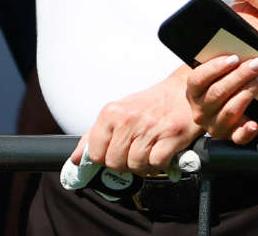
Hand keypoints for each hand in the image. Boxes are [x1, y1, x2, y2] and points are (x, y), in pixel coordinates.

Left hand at [70, 70, 202, 174]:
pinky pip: (156, 164)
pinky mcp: (171, 135)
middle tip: (134, 152)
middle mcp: (129, 118)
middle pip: (114, 162)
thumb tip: (75, 158)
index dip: (105, 158)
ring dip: (143, 165)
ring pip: (135, 165)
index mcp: (112, 112)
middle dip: (124, 163)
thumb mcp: (119, 113)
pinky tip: (161, 152)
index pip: (95, 153)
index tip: (114, 153)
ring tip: (149, 152)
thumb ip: (95, 135)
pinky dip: (159, 164)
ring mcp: (150, 127)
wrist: (182, 91)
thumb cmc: (150, 104)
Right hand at [186, 54, 257, 144]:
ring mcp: (215, 126)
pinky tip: (255, 123)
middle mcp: (200, 111)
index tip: (234, 58)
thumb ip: (226, 63)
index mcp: (194, 92)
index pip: (198, 79)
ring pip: (230, 110)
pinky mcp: (231, 138)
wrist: (243, 110)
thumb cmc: (231, 85)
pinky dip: (247, 130)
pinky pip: (238, 138)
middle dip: (239, 76)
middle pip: (217, 93)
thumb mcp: (223, 74)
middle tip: (256, 63)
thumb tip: (241, 49)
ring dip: (248, 92)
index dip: (216, 68)